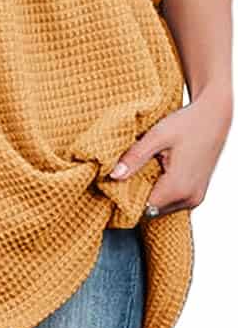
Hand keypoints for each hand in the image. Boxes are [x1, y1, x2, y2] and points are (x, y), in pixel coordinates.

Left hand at [107, 86, 232, 216]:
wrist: (213, 118)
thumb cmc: (187, 124)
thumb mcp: (156, 137)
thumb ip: (135, 157)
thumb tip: (114, 175)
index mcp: (179, 188)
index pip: (143, 207)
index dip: (126, 195)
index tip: (116, 180)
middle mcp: (190, 198)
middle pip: (151, 209)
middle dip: (137, 194)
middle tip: (129, 171)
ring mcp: (195, 198)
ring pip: (161, 206)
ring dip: (150, 192)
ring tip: (145, 168)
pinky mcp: (196, 195)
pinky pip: (172, 201)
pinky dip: (161, 190)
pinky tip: (157, 171)